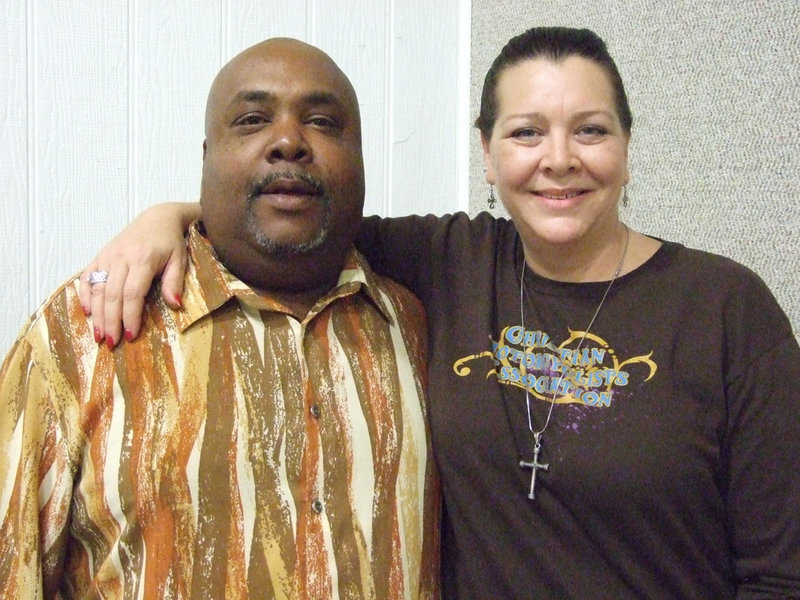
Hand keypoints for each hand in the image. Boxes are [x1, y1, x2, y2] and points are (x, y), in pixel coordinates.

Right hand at [79, 202, 198, 346]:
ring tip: (98, 335)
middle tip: (112, 343)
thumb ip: (175, 282)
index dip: (130, 316)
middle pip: (112, 295)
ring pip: (97, 288)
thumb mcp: (179, 260)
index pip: (133, 293)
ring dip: (97, 314)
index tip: (132, 336)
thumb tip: (175, 305)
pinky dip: (85, 295)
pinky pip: (87, 276)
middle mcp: (120, 257)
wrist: (157, 218)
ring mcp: (107, 256)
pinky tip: (88, 312)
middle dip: (111, 321)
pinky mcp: (100, 255)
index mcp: (142, 259)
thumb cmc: (171, 242)